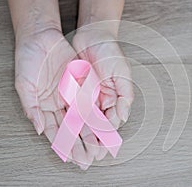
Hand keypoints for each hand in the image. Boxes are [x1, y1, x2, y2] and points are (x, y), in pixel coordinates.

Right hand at [14, 28, 104, 169]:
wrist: (41, 37)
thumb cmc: (28, 59)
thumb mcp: (24, 85)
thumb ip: (31, 108)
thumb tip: (38, 129)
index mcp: (44, 105)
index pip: (54, 130)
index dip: (62, 144)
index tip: (71, 158)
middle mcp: (59, 102)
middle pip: (71, 128)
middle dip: (79, 144)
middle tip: (87, 159)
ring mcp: (71, 94)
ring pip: (83, 117)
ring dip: (90, 133)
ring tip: (98, 147)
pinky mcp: (81, 84)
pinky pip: (90, 101)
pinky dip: (96, 114)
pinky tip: (102, 126)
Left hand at [72, 29, 133, 151]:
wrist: (92, 35)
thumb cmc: (110, 52)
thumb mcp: (123, 71)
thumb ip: (125, 94)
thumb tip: (123, 115)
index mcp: (114, 97)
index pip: (110, 121)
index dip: (106, 136)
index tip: (101, 148)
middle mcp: (100, 99)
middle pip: (96, 125)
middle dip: (92, 141)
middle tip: (87, 157)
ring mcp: (87, 95)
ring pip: (83, 120)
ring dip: (80, 136)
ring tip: (76, 150)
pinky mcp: (74, 90)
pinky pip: (71, 108)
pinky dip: (69, 121)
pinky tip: (66, 131)